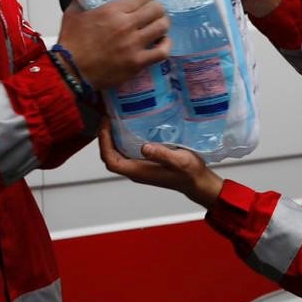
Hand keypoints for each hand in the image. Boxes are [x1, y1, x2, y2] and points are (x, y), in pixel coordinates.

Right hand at [57, 0, 170, 90]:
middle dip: (158, 10)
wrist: (70, 71)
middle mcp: (126, 25)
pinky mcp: (137, 63)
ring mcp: (134, 45)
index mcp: (112, 11)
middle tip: (154, 15)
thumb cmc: (70, 43)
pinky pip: (162, 51)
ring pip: (162, 27)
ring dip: (163, 25)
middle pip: (157, 10)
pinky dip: (165, 45)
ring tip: (159, 28)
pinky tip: (162, 43)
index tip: (145, 3)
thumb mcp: (72, 13)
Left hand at [99, 129, 223, 208]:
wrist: (197, 182)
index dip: (104, 144)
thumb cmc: (190, 173)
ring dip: (112, 139)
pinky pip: (126, 153)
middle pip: (110, 157)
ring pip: (117, 155)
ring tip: (114, 121)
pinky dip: (121, 141)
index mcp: (139, 172)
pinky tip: (127, 128)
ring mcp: (139, 168)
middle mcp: (136, 171)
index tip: (105, 125)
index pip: (112, 161)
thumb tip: (144, 147)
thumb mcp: (179, 161)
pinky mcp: (144, 164)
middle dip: (104, 139)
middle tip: (107, 119)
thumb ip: (162, 154)